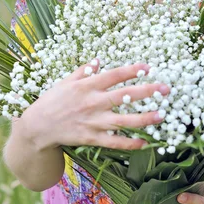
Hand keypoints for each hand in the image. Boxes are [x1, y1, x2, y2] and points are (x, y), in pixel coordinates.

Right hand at [19, 59, 169, 152]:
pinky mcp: (91, 138)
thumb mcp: (66, 81)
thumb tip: (98, 61)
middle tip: (166, 89)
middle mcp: (93, 102)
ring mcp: (93, 122)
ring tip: (161, 115)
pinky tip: (145, 142)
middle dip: (147, 92)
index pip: (114, 75)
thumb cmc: (52, 101)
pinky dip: (129, 143)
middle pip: (124, 96)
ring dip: (144, 118)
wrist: (37, 127)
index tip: (148, 67)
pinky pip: (114, 142)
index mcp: (87, 86)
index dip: (132, 70)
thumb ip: (83, 71)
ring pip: (123, 121)